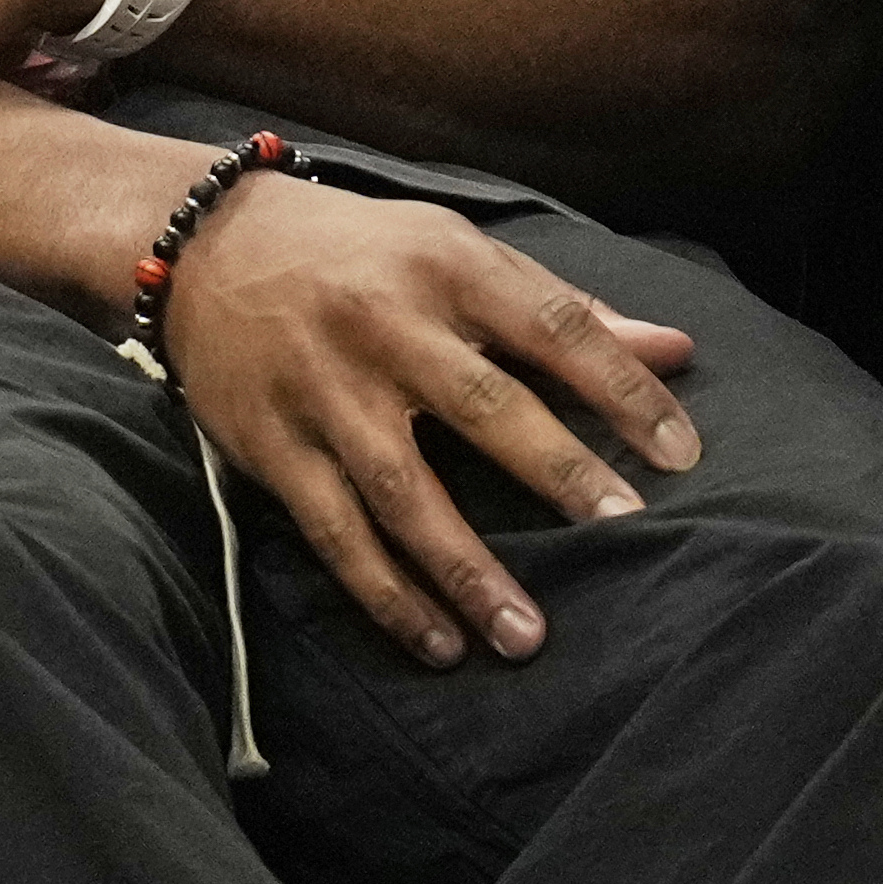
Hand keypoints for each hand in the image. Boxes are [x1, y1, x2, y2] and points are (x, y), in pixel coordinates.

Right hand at [161, 173, 699, 667]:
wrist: (201, 243)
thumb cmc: (357, 251)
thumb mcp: (456, 250)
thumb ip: (562, 307)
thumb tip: (677, 350)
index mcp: (444, 265)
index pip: (550, 324)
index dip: (621, 386)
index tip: (681, 452)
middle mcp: (384, 324)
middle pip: (481, 404)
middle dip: (557, 470)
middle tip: (624, 530)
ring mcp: (323, 388)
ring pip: (402, 489)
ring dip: (466, 568)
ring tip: (528, 635)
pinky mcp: (272, 445)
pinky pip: (335, 532)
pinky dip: (386, 593)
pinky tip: (438, 641)